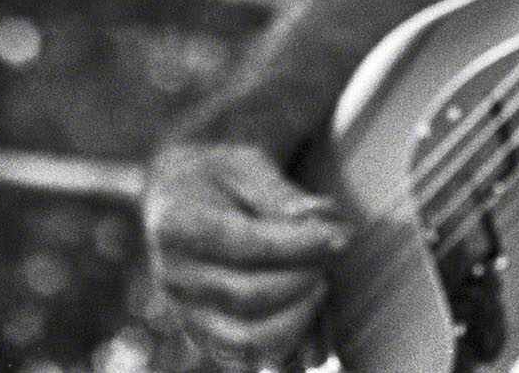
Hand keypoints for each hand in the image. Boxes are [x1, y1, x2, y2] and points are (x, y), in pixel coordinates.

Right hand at [142, 140, 348, 364]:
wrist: (178, 196)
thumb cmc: (220, 176)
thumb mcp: (246, 165)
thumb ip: (282, 195)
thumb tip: (326, 219)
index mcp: (179, 227)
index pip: (247, 245)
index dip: (302, 244)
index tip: (343, 235)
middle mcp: (174, 277)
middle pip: (250, 295)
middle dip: (305, 277)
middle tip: (333, 254)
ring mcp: (184, 312)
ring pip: (246, 338)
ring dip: (298, 317)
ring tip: (322, 284)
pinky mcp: (199, 333)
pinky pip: (242, 356)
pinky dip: (283, 344)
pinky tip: (307, 310)